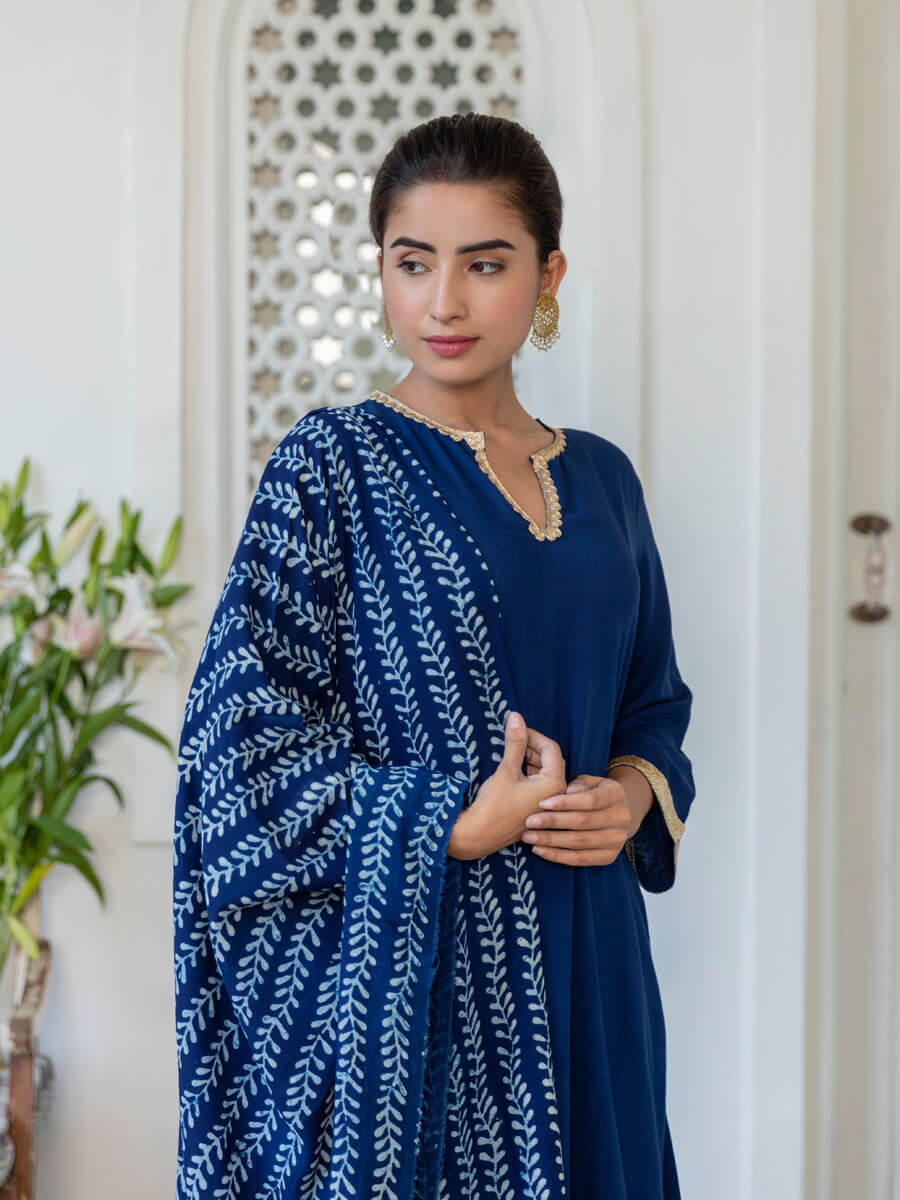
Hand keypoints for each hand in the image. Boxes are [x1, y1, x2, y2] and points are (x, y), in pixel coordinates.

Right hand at [447, 712, 566, 859]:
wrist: (480, 836)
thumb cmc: (494, 804)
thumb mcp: (506, 769)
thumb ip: (515, 742)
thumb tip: (516, 716)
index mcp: (554, 783)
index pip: (551, 749)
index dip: (534, 735)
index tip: (518, 729)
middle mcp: (557, 795)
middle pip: (551, 761)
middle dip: (532, 747)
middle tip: (514, 740)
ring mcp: (548, 805)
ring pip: (545, 773)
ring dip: (530, 761)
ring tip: (512, 755)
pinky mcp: (538, 810)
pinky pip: (539, 786)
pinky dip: (529, 775)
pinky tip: (514, 772)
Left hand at [519, 767, 631, 866]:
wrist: (616, 813)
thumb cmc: (594, 793)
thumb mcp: (589, 781)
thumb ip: (578, 784)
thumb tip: (567, 791)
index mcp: (616, 794)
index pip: (590, 800)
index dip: (565, 803)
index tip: (542, 803)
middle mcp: (621, 818)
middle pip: (583, 822)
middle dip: (553, 822)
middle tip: (529, 822)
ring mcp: (617, 840)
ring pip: (580, 843)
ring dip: (551, 841)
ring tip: (529, 837)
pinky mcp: (609, 857)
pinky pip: (581, 859)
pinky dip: (558, 856)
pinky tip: (540, 851)